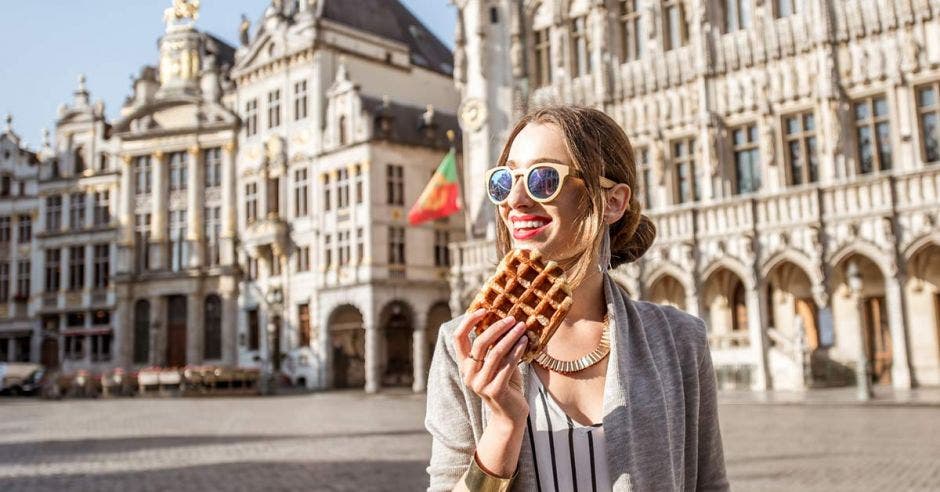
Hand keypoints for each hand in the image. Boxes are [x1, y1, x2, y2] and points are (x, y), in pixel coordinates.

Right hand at [453, 309, 529, 426]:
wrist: (510, 415)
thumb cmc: (506, 384)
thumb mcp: (497, 363)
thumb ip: (495, 346)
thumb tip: (506, 318)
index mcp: (465, 365)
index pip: (458, 338)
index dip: (468, 321)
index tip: (484, 309)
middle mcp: (468, 374)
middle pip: (479, 343)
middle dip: (496, 327)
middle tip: (512, 318)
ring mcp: (480, 384)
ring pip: (495, 352)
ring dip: (510, 337)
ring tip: (522, 327)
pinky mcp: (495, 390)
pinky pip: (507, 365)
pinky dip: (517, 350)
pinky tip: (525, 342)